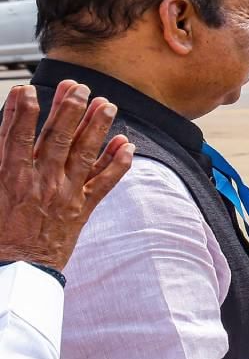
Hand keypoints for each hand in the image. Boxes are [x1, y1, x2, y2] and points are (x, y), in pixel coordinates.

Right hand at [0, 81, 133, 269]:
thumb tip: (5, 140)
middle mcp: (40, 183)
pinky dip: (118, 163)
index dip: (22, 111)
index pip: (15, 136)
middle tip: (80, 87)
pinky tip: (126, 144)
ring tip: (107, 104)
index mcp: (9, 178)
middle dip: (69, 110)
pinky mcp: (82, 209)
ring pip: (84, 154)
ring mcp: (64, 195)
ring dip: (97, 127)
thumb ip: (1, 162)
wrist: (17, 270)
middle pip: (56, 138)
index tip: (27, 89)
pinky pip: (105, 183)